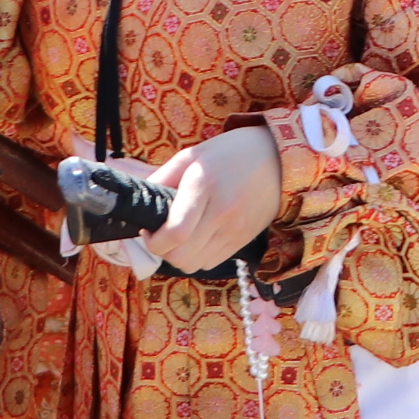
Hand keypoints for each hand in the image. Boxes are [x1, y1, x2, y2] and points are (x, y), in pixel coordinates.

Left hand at [141, 122, 284, 275]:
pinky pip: (211, 263)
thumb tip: (139, 204)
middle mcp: (222, 211)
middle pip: (182, 256)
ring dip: (180, 256)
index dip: (153, 241)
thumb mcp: (191, 156)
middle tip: (161, 235)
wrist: (278, 158)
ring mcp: (236, 229)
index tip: (149, 230)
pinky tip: (199, 238)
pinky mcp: (244, 240)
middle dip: (163, 252)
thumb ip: (161, 178)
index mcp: (204, 185)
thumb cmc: (229, 153)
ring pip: (195, 265)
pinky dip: (198, 256)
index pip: (175, 233)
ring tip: (181, 237)